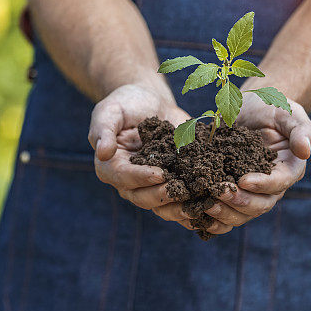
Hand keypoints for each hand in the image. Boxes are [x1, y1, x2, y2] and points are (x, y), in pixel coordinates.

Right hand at [89, 83, 194, 227]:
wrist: (149, 102)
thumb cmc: (125, 103)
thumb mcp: (110, 111)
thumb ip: (103, 130)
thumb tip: (101, 153)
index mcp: (110, 166)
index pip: (124, 177)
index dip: (141, 177)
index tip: (160, 174)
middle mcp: (129, 182)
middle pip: (143, 197)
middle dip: (163, 196)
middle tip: (182, 191)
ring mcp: (151, 186)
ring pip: (162, 206)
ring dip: (179, 208)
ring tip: (198, 204)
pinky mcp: (171, 183)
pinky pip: (179, 202)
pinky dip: (193, 208)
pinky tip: (208, 207)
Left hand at [200, 92, 310, 234]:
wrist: (249, 108)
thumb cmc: (272, 108)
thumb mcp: (288, 113)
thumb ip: (300, 130)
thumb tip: (306, 151)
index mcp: (288, 169)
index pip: (279, 183)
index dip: (262, 185)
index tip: (243, 180)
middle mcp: (271, 186)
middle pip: (260, 204)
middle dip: (240, 202)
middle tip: (218, 193)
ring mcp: (251, 191)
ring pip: (242, 213)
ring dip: (224, 213)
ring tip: (206, 205)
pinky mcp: (233, 191)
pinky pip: (226, 212)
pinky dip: (214, 219)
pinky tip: (198, 217)